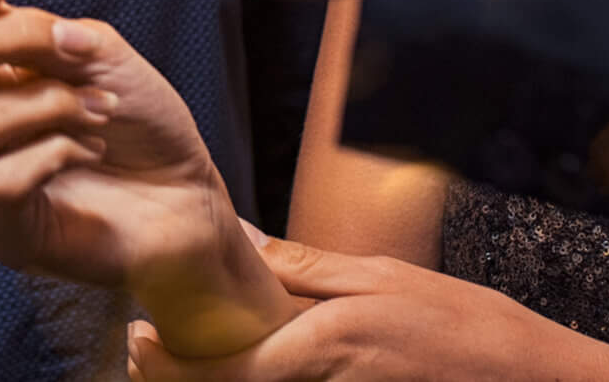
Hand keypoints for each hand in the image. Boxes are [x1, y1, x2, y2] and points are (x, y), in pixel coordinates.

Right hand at [0, 0, 296, 359]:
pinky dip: (56, 152)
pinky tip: (90, 151)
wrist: (187, 193)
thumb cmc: (138, 117)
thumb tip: (7, 20)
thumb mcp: (100, 49)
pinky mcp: (4, 231)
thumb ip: (49, 28)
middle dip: (11, 37)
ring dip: (48, 104)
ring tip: (100, 110)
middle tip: (76, 51)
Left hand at [126, 241, 608, 381]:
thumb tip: (244, 241)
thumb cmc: (468, 326)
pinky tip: (248, 365)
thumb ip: (309, 270)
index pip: (228, 369)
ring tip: (182, 359)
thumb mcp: (386, 279)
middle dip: (183, 378)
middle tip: (145, 354)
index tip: (140, 340)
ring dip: (219, 380)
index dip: (173, 363)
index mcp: (328, 343)